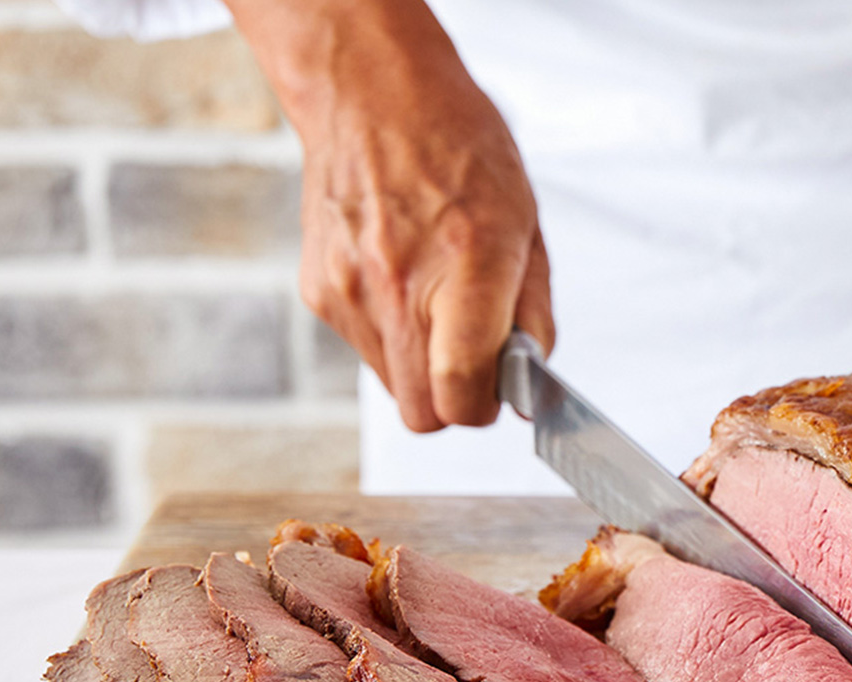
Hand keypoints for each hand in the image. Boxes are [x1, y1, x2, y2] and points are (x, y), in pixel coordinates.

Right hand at [227, 0, 553, 432]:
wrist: (371, 97)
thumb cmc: (456, 148)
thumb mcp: (524, 223)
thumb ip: (531, 311)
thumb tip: (530, 377)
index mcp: (463, 266)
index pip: (460, 390)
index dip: (484, 406)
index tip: (498, 388)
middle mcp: (397, 287)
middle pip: (422, 413)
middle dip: (453, 399)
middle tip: (472, 355)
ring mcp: (349, 293)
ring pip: (393, 385)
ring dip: (421, 364)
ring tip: (434, 298)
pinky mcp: (319, 293)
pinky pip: (364, 348)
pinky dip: (389, 334)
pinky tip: (400, 278)